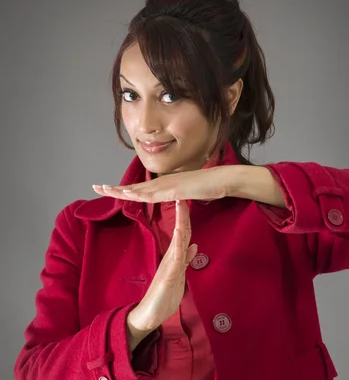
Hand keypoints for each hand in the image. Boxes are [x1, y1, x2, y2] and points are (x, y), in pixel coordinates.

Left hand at [92, 165, 233, 202]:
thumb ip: (177, 196)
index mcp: (164, 184)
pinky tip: (131, 194)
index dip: (122, 190)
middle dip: (114, 188)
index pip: (139, 189)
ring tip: (105, 190)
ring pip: (141, 190)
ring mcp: (168, 185)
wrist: (222, 180)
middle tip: (95, 187)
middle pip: (134, 187)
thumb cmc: (208, 186)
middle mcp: (162, 182)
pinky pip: (156, 194)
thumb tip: (172, 199)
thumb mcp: (187, 194)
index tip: (107, 190)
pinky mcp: (176, 190)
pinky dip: (142, 194)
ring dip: (123, 190)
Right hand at [126, 199, 196, 347]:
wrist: (149, 316)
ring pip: (176, 240)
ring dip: (180, 222)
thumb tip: (194, 246)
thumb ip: (184, 262)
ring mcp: (168, 266)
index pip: (183, 234)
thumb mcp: (179, 277)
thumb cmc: (163, 298)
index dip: (186, 218)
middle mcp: (171, 258)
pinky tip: (179, 233)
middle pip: (180, 232)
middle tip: (184, 192)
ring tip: (181, 205)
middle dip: (183, 213)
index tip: (188, 201)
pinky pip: (174, 258)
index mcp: (175, 258)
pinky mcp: (167, 276)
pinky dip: (177, 244)